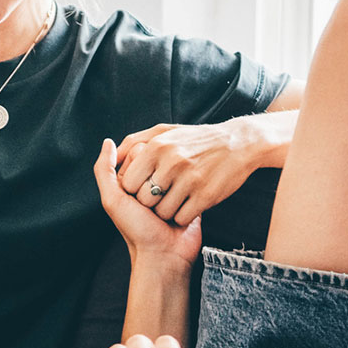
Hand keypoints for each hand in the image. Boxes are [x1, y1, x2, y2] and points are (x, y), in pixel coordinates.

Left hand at [93, 138, 202, 264]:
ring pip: (175, 172)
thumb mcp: (113, 200)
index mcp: (136, 177)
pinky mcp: (193, 197)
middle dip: (152, 185)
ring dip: (168, 196)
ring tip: (164, 214)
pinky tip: (178, 216)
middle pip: (157, 160)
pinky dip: (183, 203)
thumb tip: (107, 142)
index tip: (134, 193)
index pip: (139, 152)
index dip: (137, 171)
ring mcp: (176, 188)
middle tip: (149, 207)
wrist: (163, 258)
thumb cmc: (137, 231)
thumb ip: (104, 170)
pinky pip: (190, 186)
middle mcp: (156, 179)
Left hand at [116, 121, 261, 226]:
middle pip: (145, 199)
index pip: (128, 182)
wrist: (239, 143)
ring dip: (169, 210)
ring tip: (180, 196)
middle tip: (166, 192)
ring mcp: (191, 178)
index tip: (147, 183)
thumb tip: (108, 147)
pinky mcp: (206, 195)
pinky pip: (182, 216)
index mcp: (157, 146)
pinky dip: (184, 215)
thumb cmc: (196, 140)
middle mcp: (172, 161)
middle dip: (152, 201)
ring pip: (163, 211)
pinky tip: (191, 203)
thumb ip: (134, 141)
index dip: (135, 188)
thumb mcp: (164, 131)